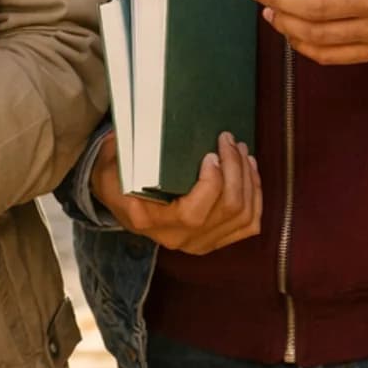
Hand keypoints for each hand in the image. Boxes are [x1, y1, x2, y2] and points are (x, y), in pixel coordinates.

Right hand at [90, 130, 261, 253]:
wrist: (118, 199)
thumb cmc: (117, 175)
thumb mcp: (110, 162)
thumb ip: (125, 149)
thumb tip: (149, 124)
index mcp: (150, 221)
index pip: (193, 213)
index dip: (212, 184)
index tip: (211, 153)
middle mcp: (177, 238)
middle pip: (227, 210)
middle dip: (236, 170)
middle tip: (230, 141)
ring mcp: (198, 243)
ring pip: (242, 216)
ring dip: (249, 179)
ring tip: (241, 151)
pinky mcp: (213, 240)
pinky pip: (248, 225)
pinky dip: (256, 196)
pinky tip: (250, 172)